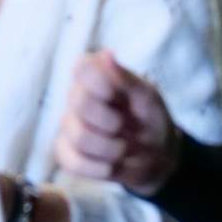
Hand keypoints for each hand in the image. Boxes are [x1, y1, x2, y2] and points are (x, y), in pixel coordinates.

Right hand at [55, 50, 180, 195]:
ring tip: (123, 149)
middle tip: (124, 126)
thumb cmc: (152, 119)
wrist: (156, 158)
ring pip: (77, 136)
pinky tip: (110, 166)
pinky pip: (70, 161)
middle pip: (78, 103)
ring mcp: (69, 126)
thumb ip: (125, 78)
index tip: (115, 95)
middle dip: (109, 121)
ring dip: (109, 149)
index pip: (81, 68)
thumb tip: (106, 53)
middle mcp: (78, 97)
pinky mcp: (66, 152)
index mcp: (97, 76)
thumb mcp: (148, 98)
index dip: (97, 83)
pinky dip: (95, 168)